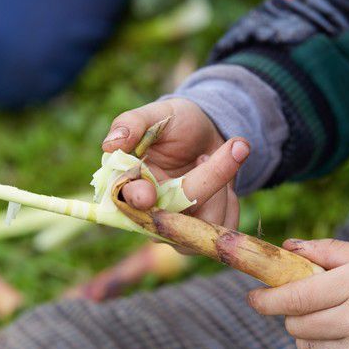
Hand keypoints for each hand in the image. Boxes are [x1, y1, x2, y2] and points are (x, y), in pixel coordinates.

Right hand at [102, 98, 249, 231]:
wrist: (208, 134)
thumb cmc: (177, 122)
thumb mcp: (158, 114)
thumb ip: (133, 123)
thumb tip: (110, 144)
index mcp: (127, 182)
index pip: (124, 197)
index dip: (135, 197)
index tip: (146, 194)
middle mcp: (146, 211)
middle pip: (170, 216)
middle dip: (206, 182)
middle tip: (237, 146)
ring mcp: (173, 226)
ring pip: (198, 227)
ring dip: (222, 188)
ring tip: (218, 155)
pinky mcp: (198, 233)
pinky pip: (220, 228)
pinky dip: (231, 202)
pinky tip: (225, 184)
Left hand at [248, 239, 348, 348]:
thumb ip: (330, 251)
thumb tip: (289, 247)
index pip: (295, 296)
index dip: (266, 298)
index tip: (254, 297)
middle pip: (296, 324)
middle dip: (291, 312)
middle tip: (305, 302)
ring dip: (309, 334)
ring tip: (333, 320)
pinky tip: (347, 340)